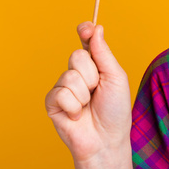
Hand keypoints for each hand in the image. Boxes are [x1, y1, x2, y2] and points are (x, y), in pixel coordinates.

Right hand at [45, 23, 131, 164]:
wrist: (106, 140)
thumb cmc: (115, 110)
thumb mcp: (115, 77)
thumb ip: (104, 53)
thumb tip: (96, 28)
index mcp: (95, 64)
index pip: (86, 40)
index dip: (84, 31)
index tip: (85, 29)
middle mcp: (78, 73)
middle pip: (77, 56)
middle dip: (91, 75)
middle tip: (97, 91)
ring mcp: (64, 87)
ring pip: (69, 76)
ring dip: (84, 94)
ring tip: (88, 106)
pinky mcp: (53, 103)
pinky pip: (60, 93)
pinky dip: (73, 106)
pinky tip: (77, 115)